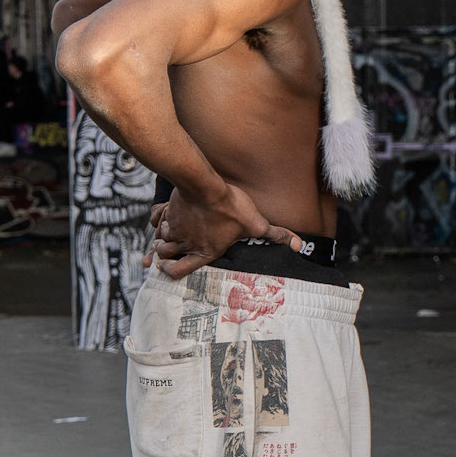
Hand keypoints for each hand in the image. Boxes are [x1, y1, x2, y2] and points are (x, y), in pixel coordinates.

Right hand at [150, 183, 300, 277]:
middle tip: (165, 252)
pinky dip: (157, 220)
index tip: (168, 267)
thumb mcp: (256, 223)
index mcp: (204, 252)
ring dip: (161, 238)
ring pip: (160, 239)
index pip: (180, 271)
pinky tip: (161, 216)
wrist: (205, 186)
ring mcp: (175, 227)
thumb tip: (299, 246)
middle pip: (165, 255)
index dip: (172, 271)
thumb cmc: (230, 207)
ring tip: (165, 235)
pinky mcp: (169, 211)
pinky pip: (156, 219)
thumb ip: (275, 235)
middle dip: (163, 254)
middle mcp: (186, 243)